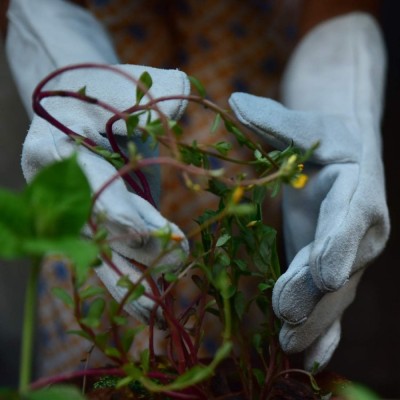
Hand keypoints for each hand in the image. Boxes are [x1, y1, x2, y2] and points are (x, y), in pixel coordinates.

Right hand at [6, 0, 190, 322]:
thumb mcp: (121, 82)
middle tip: (178, 265)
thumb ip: (150, 95)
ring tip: (157, 313)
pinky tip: (150, 303)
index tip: (163, 237)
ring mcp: (77, 211)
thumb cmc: (100, 87)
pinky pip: (107, 255)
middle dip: (138, 253)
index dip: (128, 219)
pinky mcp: (97, 221)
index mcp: (57, 153)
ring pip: (99, 255)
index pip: (94, 194)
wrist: (79, 101)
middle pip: (99, 232)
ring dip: (128, 284)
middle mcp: (61, 191)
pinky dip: (128, 279)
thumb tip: (181, 106)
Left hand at [229, 12, 389, 368]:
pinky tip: (305, 358)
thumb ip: (274, 121)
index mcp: (358, 190)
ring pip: (334, 295)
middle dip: (316, 295)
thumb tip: (235, 101)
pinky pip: (330, 305)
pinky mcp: (328, 269)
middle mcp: (359, 231)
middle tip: (289, 318)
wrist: (343, 158)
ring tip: (290, 345)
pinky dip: (321, 333)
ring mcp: (345, 255)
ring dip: (314, 322)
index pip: (352, 220)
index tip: (326, 273)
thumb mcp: (304, 125)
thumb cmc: (325, 138)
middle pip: (341, 267)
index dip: (340, 245)